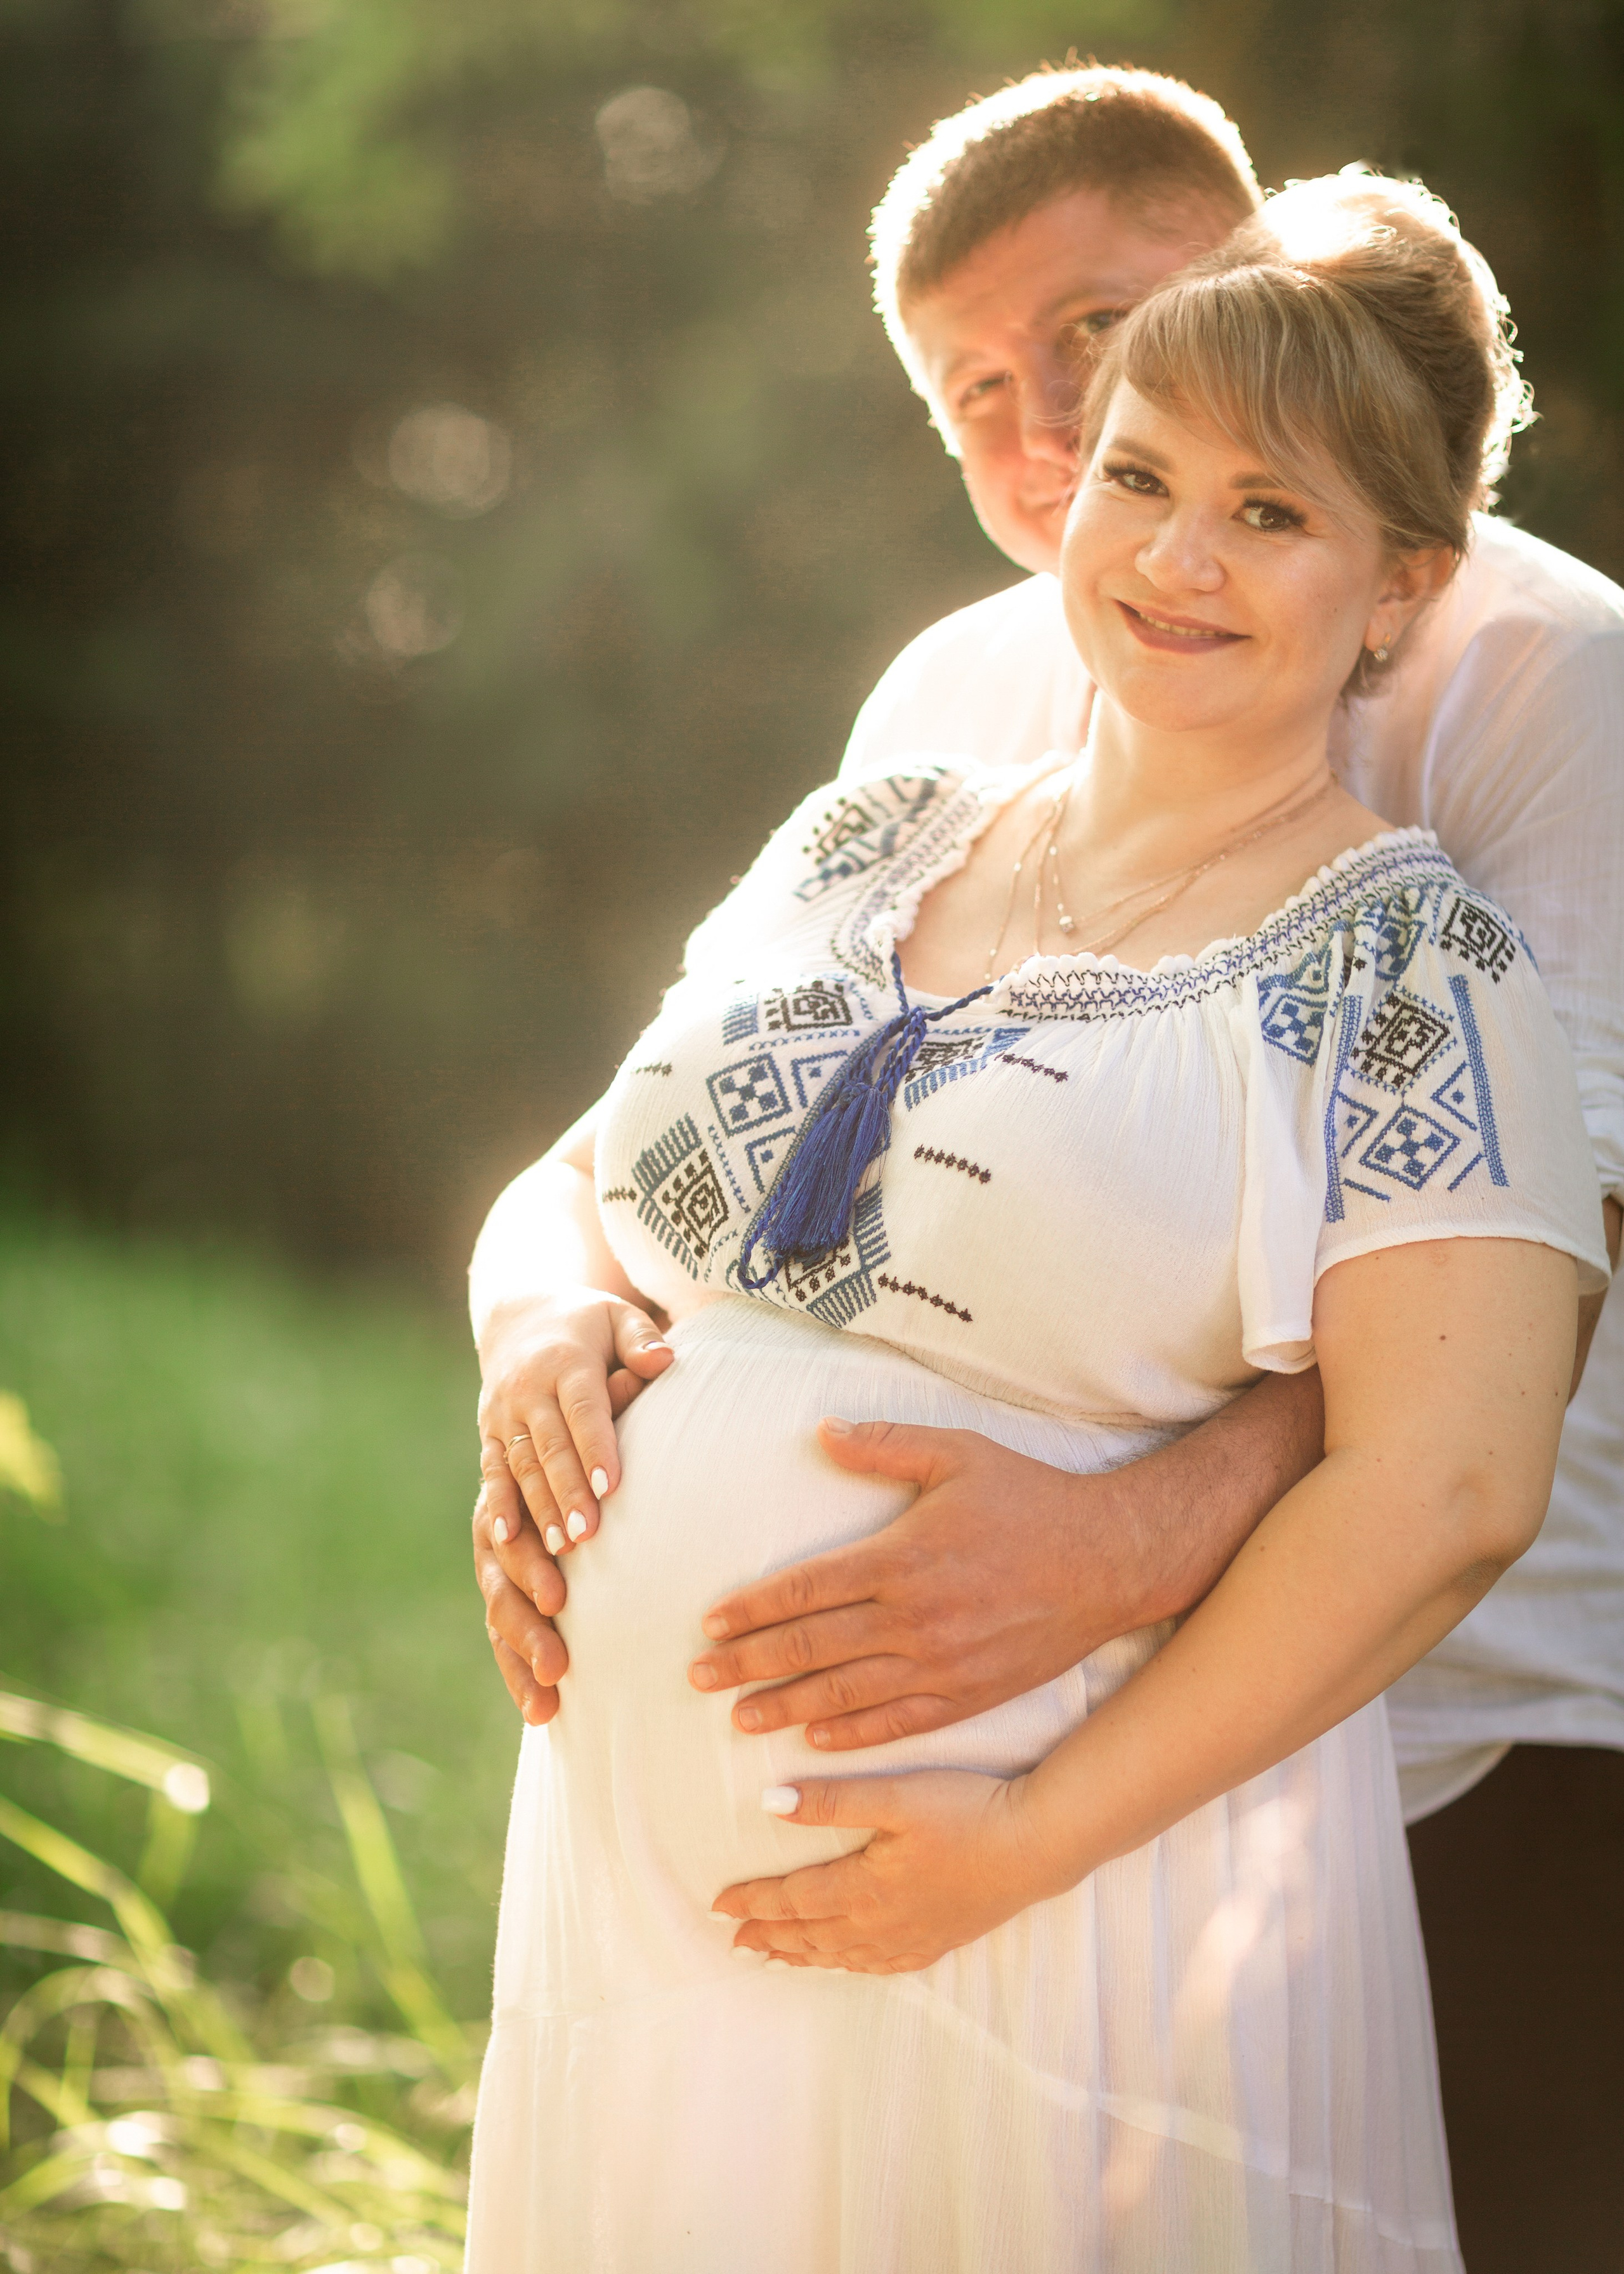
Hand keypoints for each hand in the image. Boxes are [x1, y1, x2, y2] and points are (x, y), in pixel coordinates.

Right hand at [475, 1287, 671, 1718]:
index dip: (587, 1454)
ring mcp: (495, 1461)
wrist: (520, 1323)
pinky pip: (488, 1557)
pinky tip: (523, 1667)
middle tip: (576, 1575)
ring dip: (521, 1584)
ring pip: (498, 1533)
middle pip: (530, 1479)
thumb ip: (640, 1338)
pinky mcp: (490, 1495)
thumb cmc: (587, 1327)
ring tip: (552, 1638)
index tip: (610, 1497)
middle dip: (550, 1528)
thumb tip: (665, 1359)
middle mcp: (514, 1419)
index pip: (572, 1415)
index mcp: (553, 1374)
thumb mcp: (615, 1317)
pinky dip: (503, 1608)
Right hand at [476, 1287, 671, 1556]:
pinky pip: (492, 1472)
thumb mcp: (617, 1316)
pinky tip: (508, 1538)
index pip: (582, 1410)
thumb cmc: (588, 1323)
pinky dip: (498, 1505)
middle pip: (549, 1447)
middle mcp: (528, 1389)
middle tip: (587, 1534)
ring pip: (520, 1466)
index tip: (610, 1486)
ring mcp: (503, 1414)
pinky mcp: (490, 1433)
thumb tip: (665, 1360)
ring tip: (560, 1549)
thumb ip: (640, 1338)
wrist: (520, 1316)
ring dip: (538, 1509)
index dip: (595, 1448)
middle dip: (566, 1491)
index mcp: (564, 1362)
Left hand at [687, 1418, 1142, 1750]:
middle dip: (747, 1665)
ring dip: (785, 1707)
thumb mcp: (958, 1453)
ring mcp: (941, 1663)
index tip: (710, 1624)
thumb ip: (885, 1442)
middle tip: (698, 1679)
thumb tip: (821, 1432)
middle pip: (811, 1648)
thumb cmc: (1030, 1499)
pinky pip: (897, 1723)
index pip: (806, 1589)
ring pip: (845, 1694)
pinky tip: (814, 1741)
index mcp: (902, 1557)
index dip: (752, 1609)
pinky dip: (851, 1736)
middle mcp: (914, 1618)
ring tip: (738, 1719)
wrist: (1109, 1560)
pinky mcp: (968, 1695)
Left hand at [712, 1769, 1058, 1972]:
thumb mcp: (895, 1795)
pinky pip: (877, 1966)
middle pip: (809, 1936)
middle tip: (732, 1939)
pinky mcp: (938, 1942)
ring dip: (800, 1955)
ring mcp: (911, 1939)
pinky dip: (847, 1966)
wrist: (1034, 1847)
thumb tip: (770, 1802)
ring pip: (840, 1956)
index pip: (792, 1900)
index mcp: (864, 1889)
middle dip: (767, 1936)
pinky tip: (844, 1963)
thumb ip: (833, 1800)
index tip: (717, 1904)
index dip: (752, 1902)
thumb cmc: (966, 1812)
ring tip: (772, 1957)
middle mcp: (881, 1925)